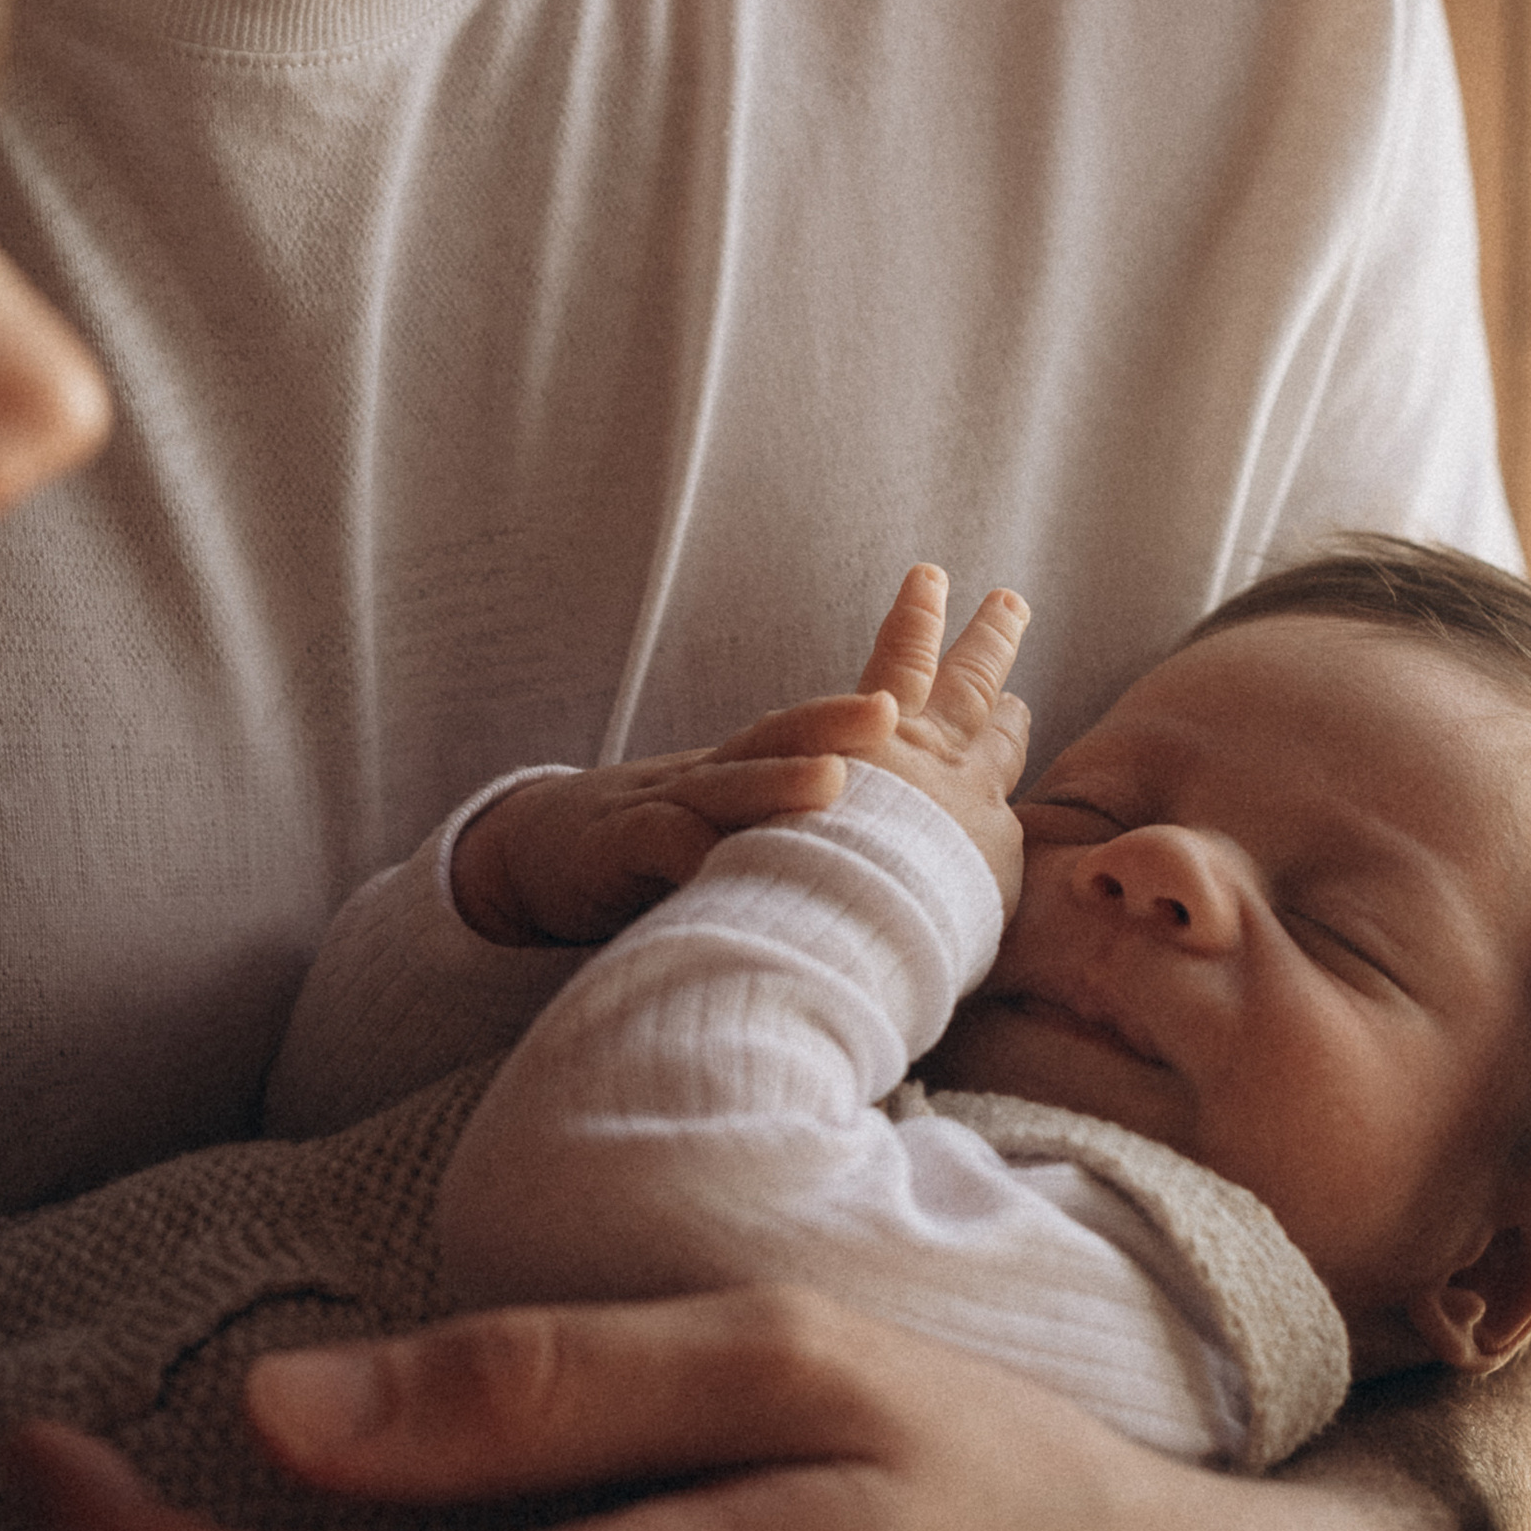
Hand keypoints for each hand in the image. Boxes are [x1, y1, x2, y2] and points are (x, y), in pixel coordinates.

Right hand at [450, 566, 1030, 942]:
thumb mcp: (759, 827)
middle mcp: (725, 772)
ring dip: (776, 781)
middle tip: (892, 709)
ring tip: (828, 779)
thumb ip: (838, 823)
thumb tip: (956, 831)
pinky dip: (681, 853)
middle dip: (841, 718)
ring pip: (728, 787)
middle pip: (788, 733)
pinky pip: (652, 847)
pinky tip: (705, 862)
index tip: (979, 668)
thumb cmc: (675, 844)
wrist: (550, 849)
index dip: (911, 685)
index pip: (845, 720)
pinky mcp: (617, 849)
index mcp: (768, 766)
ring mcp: (669, 804)